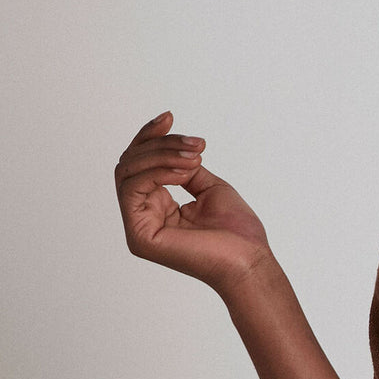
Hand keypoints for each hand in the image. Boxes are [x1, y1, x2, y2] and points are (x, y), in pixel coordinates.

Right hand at [115, 111, 271, 293]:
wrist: (249, 260)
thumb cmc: (237, 232)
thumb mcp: (209, 187)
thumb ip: (184, 168)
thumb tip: (171, 149)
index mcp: (157, 207)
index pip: (139, 164)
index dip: (150, 137)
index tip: (170, 117)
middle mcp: (143, 217)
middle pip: (130, 163)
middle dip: (160, 144)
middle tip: (196, 145)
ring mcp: (138, 227)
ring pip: (128, 172)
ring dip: (162, 155)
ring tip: (195, 158)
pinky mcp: (140, 235)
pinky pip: (133, 189)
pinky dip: (157, 171)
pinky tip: (184, 172)